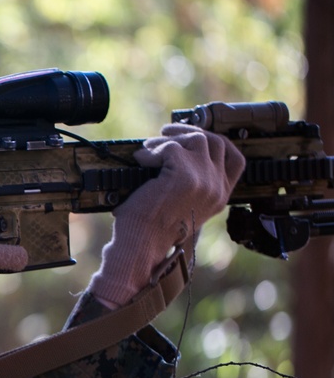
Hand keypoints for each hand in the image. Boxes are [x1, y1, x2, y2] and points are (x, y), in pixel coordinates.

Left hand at [88, 124, 244, 306]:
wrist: (143, 245)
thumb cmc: (152, 228)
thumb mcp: (183, 206)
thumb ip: (192, 184)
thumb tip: (176, 152)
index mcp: (219, 197)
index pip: (236, 160)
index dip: (218, 142)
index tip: (195, 136)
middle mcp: (216, 188)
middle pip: (217, 142)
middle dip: (192, 132)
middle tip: (167, 132)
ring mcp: (204, 181)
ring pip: (197, 139)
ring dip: (171, 138)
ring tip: (150, 147)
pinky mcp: (185, 176)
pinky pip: (170, 148)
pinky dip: (152, 150)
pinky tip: (141, 161)